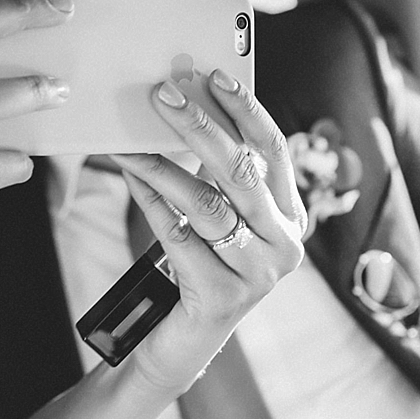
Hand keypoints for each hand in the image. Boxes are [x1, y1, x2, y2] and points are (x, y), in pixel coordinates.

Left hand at [110, 67, 306, 390]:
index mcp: (291, 218)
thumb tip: (180, 106)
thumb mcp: (215, 216)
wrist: (182, 343)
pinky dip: (150, 202)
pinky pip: (178, 235)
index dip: (245, 110)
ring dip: (162, 165)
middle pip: (242, 171)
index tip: (214, 75)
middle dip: (200, 127)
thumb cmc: (196, 266)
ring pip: (207, 204)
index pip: (274, 151)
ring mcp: (259, 274)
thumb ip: (214, 175)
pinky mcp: (224, 297)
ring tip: (129, 142)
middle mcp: (285, 245)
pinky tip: (130, 177)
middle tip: (163, 94)